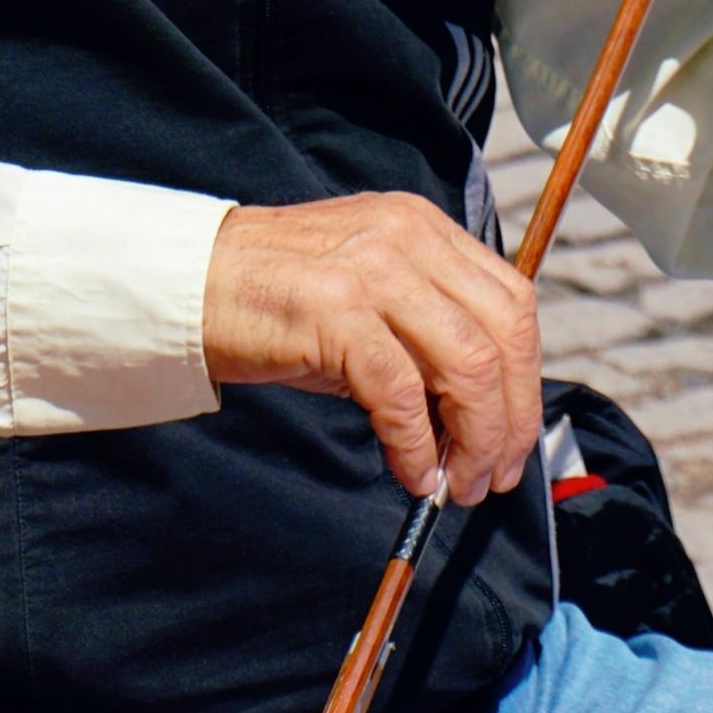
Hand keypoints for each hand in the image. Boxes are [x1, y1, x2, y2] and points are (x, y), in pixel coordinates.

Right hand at [201, 197, 541, 504]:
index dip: (527, 379)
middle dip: (512, 416)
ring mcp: (372, 270)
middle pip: (503, 334)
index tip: (516, 436)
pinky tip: (411, 473)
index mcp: (424, 228)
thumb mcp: (366, 300)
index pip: (512, 302)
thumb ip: (424, 341)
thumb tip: (472, 423)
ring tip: (458, 484)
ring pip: (466, 364)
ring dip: (475, 438)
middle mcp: (408, 238)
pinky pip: (401, 392)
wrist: (185, 283)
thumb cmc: (274, 300)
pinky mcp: (334, 311)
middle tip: (495, 475)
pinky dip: (416, 445)